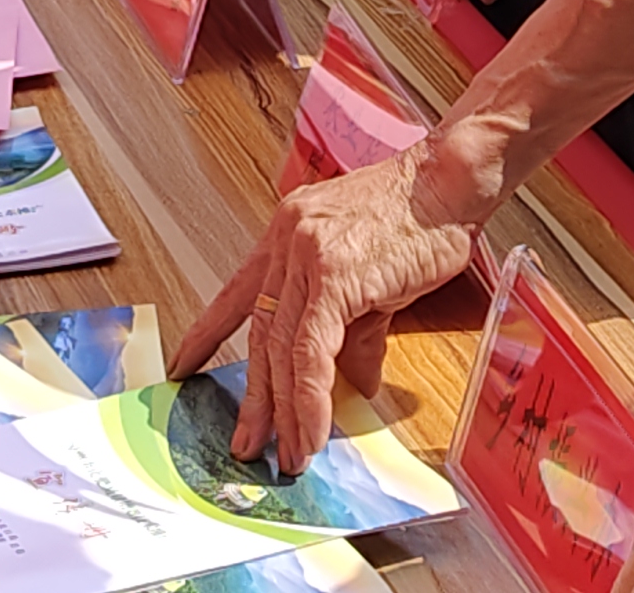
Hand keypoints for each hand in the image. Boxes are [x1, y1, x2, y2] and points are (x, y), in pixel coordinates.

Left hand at [171, 148, 489, 471]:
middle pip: (259, 331)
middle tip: (247, 443)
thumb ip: (356, 328)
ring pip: (280, 347)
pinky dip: (311, 397)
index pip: (238, 292)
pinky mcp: (334, 275)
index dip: (208, 332)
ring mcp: (307, 255)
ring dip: (283, 410)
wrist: (450, 180)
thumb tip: (357, 381)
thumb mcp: (376, 275)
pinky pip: (312, 350)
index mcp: (289, 234)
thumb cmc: (419, 216)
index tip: (182, 365)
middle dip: (252, 396)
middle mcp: (288, 240)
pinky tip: (313, 429)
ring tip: (289, 453)